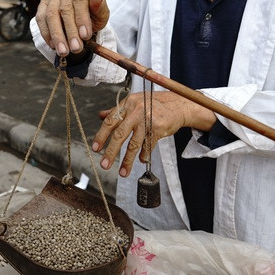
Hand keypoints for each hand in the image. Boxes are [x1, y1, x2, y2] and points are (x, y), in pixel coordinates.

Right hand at [35, 0, 109, 56]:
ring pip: (51, 15)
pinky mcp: (43, 5)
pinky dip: (46, 34)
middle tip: (76, 48)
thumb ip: (100, 6)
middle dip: (70, 31)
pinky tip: (53, 45)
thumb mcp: (101, 13)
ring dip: (57, 35)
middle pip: (65, 9)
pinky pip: (41, 19)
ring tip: (63, 51)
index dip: (82, 19)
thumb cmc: (93, 14)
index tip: (85, 36)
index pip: (80, 0)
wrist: (82, 16)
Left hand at [91, 91, 216, 176]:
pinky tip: (141, 160)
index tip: (95, 148)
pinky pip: (148, 146)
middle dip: (111, 151)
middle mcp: (136, 111)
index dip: (102, 135)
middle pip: (120, 134)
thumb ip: (118, 111)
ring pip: (134, 143)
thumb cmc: (153, 104)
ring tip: (123, 172)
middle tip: (104, 164)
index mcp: (127, 104)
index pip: (110, 121)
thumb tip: (101, 116)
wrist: (178, 104)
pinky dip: (144, 155)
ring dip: (127, 160)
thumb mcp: (134, 103)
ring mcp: (148, 119)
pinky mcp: (158, 128)